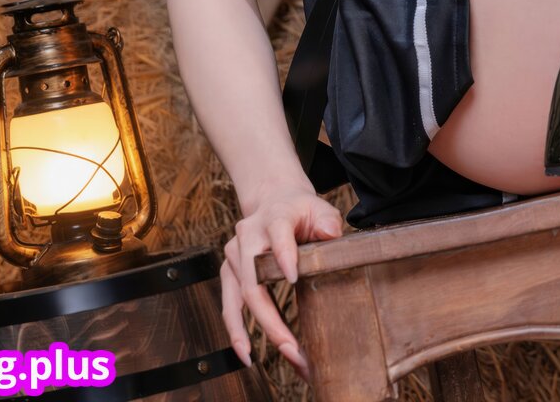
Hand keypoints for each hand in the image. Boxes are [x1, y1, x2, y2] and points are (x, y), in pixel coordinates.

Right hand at [219, 183, 345, 379]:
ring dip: (250, 332)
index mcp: (273, 217)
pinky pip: (229, 305)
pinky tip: (245, 353)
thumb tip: (330, 235)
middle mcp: (246, 237)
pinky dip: (236, 330)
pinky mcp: (229, 273)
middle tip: (291, 348)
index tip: (293, 278)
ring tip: (260, 358)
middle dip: (270, 319)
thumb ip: (328, 221)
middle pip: (253, 281)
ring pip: (237, 299)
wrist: (273, 201)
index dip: (284, 255)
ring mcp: (233, 256)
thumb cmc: (301, 211)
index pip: (278, 235)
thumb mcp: (319, 208)